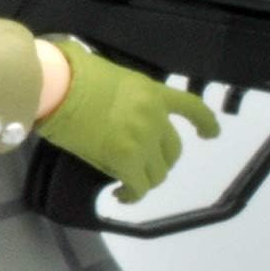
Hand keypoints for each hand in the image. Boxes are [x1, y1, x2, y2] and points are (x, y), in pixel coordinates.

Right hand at [33, 39, 220, 202]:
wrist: (58, 84)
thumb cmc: (72, 74)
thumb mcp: (111, 79)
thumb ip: (126, 99)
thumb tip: (119, 117)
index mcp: (152, 92)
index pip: (191, 107)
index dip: (205, 123)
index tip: (211, 135)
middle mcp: (155, 116)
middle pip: (173, 150)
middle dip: (161, 162)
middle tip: (141, 168)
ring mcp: (143, 137)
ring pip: (158, 172)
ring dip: (145, 180)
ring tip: (127, 184)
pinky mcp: (126, 158)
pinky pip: (138, 187)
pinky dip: (132, 195)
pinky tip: (121, 196)